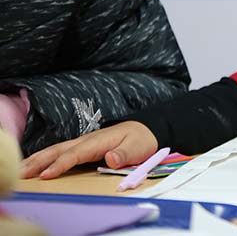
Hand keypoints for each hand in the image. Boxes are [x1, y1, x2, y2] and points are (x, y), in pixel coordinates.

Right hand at [20, 121, 157, 179]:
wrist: (145, 130)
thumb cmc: (140, 140)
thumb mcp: (138, 148)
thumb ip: (124, 154)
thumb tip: (110, 158)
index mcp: (99, 141)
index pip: (76, 154)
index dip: (60, 164)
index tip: (46, 175)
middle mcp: (87, 140)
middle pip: (60, 150)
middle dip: (40, 161)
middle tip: (21, 173)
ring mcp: (84, 143)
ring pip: (57, 149)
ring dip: (39, 158)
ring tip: (21, 169)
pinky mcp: (83, 147)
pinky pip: (61, 152)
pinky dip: (46, 157)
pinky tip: (35, 164)